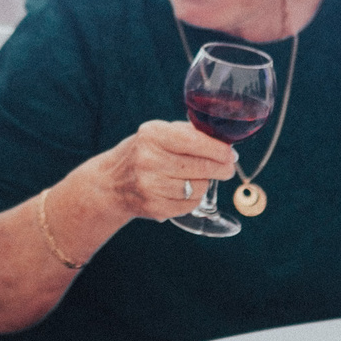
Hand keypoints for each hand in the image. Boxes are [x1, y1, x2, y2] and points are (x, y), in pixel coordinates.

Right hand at [101, 119, 239, 222]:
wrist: (110, 184)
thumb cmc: (142, 153)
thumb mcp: (157, 134)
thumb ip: (188, 133)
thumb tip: (224, 143)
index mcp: (152, 135)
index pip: (194, 141)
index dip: (218, 149)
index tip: (230, 154)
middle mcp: (149, 159)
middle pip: (201, 166)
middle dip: (221, 168)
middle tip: (228, 168)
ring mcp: (150, 185)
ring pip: (198, 187)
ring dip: (206, 183)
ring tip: (200, 177)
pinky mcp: (154, 206)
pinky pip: (190, 204)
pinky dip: (194, 198)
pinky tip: (186, 190)